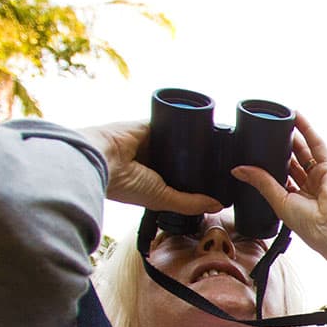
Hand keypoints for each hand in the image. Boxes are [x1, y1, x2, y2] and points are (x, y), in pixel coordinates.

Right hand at [76, 121, 221, 214]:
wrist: (103, 160)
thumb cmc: (125, 185)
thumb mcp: (162, 199)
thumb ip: (190, 203)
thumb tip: (217, 205)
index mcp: (153, 180)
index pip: (179, 176)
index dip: (195, 177)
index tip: (217, 177)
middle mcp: (152, 160)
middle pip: (181, 156)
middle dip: (198, 157)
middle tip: (222, 158)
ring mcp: (151, 142)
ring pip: (178, 138)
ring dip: (193, 138)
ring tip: (217, 140)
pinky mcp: (149, 124)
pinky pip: (170, 120)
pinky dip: (182, 122)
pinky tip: (200, 124)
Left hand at [231, 113, 326, 284]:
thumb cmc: (313, 227)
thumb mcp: (279, 202)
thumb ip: (262, 182)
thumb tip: (240, 169)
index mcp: (295, 200)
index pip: (279, 178)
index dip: (267, 166)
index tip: (252, 153)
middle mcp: (307, 187)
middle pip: (290, 162)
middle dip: (277, 148)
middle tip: (261, 133)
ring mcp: (319, 175)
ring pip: (302, 151)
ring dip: (290, 135)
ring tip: (275, 119)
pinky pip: (316, 144)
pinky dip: (306, 129)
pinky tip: (296, 116)